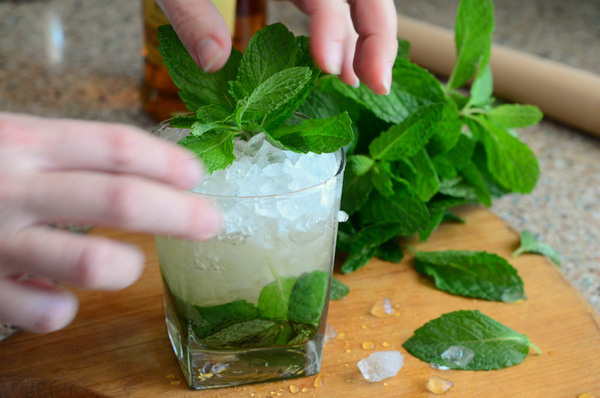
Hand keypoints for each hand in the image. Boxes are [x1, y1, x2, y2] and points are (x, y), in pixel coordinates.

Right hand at [0, 113, 220, 332]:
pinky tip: (61, 294)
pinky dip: (65, 307)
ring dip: (127, 268)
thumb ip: (68, 152)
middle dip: (179, 215)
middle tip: (210, 222)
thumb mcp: (10, 139)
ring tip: (129, 264)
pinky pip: (47, 313)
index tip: (198, 175)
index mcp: (23, 141)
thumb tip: (154, 169)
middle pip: (120, 202)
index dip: (167, 162)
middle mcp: (12, 188)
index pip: (115, 148)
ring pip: (91, 265)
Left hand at [157, 0, 397, 94]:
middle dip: (376, 37)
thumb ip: (191, 11)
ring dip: (362, 40)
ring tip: (356, 83)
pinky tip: (334, 63)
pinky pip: (330, 2)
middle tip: (377, 87)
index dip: (334, 28)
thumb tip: (212, 62)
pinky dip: (338, 33)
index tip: (329, 69)